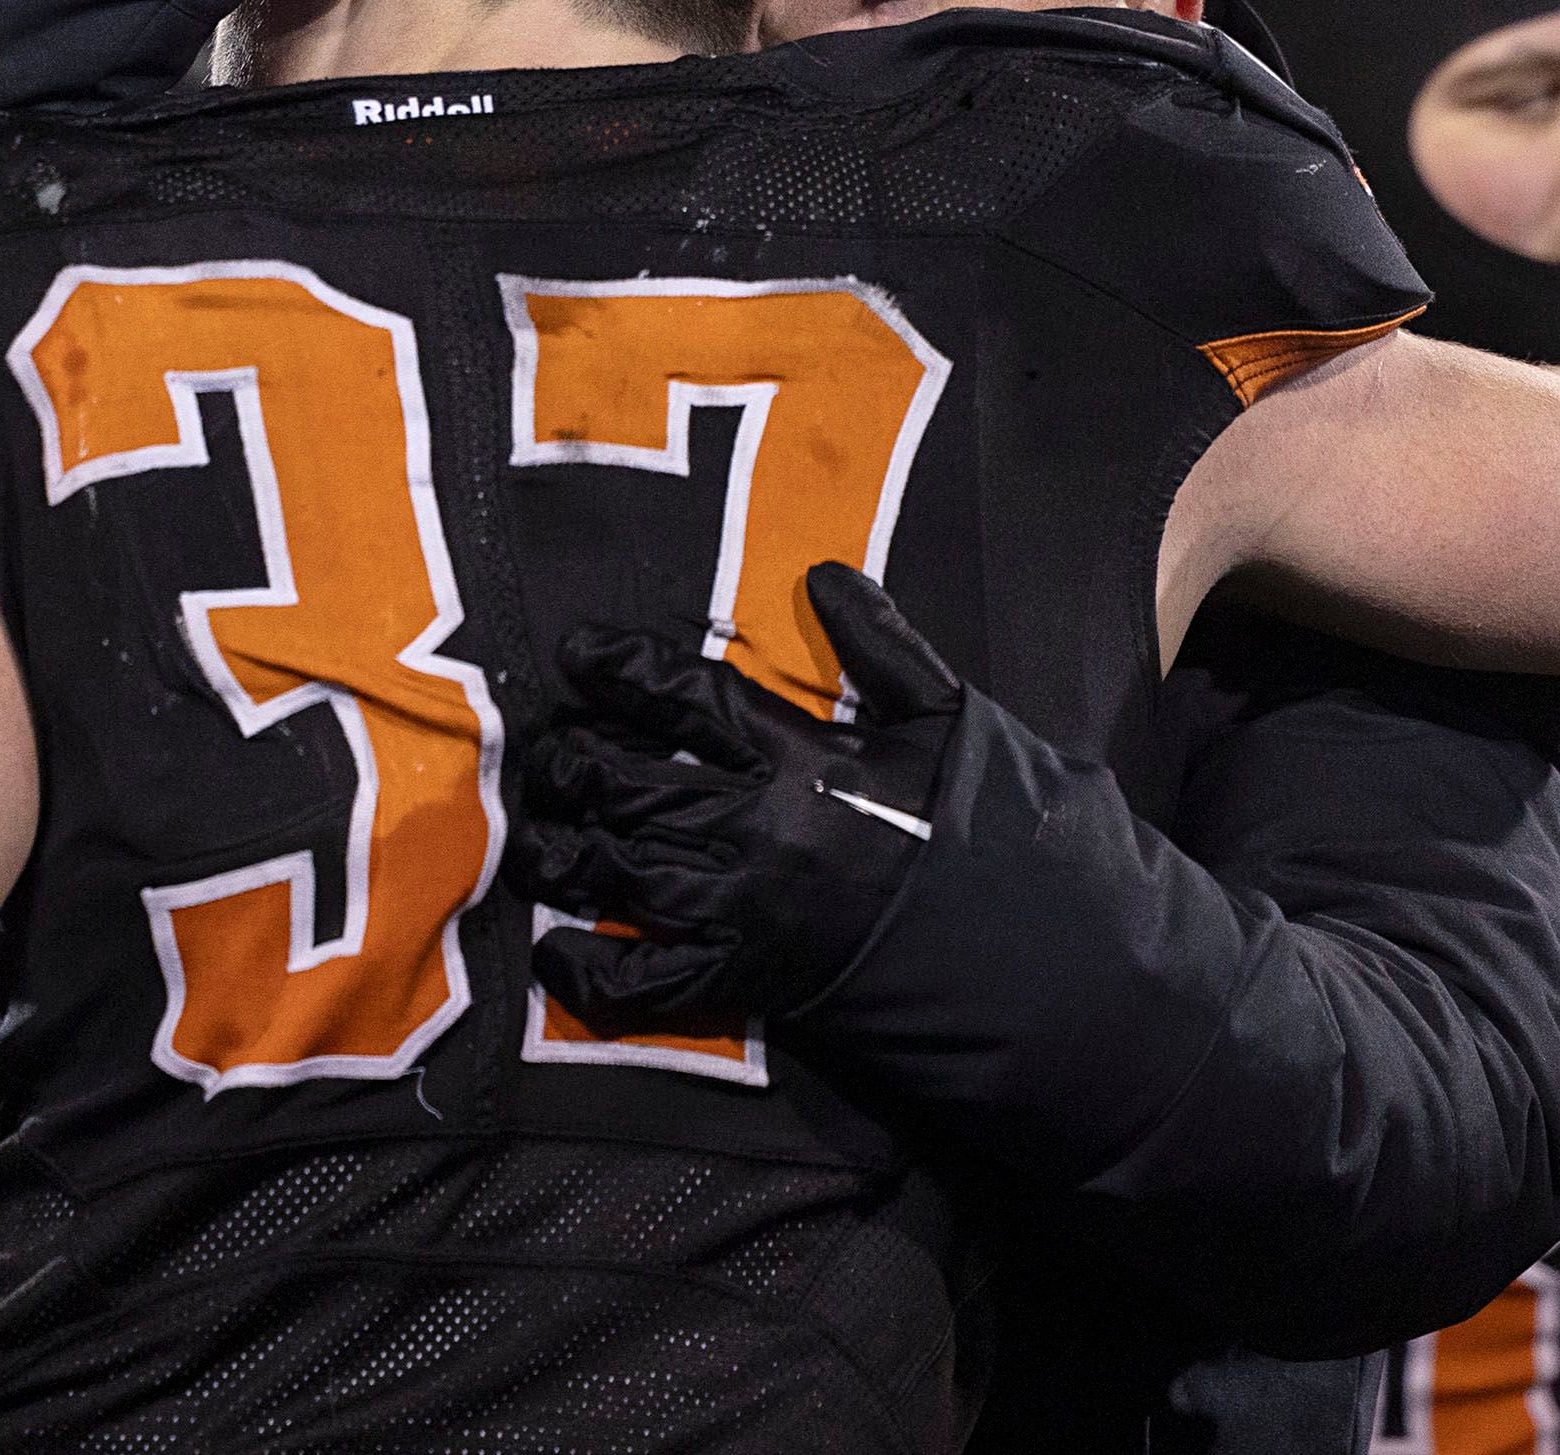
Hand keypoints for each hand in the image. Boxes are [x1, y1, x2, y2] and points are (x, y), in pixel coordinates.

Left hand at [510, 564, 956, 1026]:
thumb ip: (882, 644)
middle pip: (632, 785)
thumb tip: (824, 576)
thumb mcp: (946, 716)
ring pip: (622, 873)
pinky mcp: (749, 981)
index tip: (576, 653)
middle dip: (572, 765)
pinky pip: (650, 982)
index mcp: (802, 758)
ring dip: (561, 854)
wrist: (1026, 949)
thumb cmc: (980, 825)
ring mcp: (748, 909)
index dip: (622, 669)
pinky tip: (557, 950)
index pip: (689, 697)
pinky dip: (592, 971)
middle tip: (546, 754)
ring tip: (532, 839)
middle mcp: (760, 829)